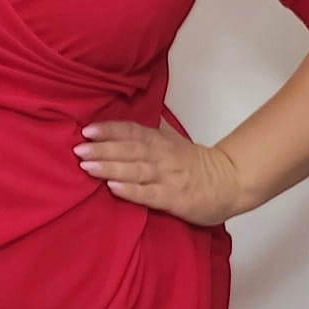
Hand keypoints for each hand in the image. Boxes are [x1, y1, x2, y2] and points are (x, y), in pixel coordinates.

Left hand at [73, 119, 242, 227]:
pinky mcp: (173, 199)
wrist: (230, 183)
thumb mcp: (174, 140)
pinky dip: (131, 190)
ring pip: (135, 170)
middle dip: (103, 148)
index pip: (132, 131)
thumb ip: (153, 128)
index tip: (87, 129)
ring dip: (111, 167)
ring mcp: (167, 177)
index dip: (110, 129)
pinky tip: (113, 188)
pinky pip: (149, 194)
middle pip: (130, 149)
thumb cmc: (197, 164)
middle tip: (78, 149)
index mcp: (161, 141)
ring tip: (87, 167)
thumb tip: (135, 109)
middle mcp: (162, 156)